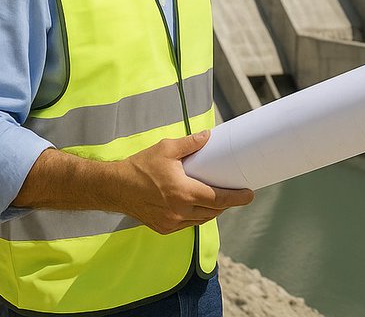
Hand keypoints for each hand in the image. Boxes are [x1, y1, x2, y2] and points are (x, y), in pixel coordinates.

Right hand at [114, 130, 253, 234]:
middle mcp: (179, 211)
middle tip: (235, 193)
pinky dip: (197, 217)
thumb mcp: (166, 149)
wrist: (114, 187)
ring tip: (219, 199)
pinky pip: (187, 225)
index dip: (236, 198)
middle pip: (213, 211)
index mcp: (183, 192)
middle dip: (226, 204)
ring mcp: (170, 222)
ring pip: (201, 220)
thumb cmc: (140, 166)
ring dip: (212, 211)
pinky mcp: (163, 228)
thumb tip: (209, 135)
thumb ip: (190, 143)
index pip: (218, 199)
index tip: (250, 195)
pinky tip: (199, 207)